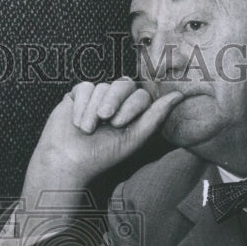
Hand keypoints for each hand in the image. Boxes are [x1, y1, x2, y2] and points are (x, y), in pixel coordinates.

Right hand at [21, 79, 184, 199]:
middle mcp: (116, 102)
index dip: (130, 106)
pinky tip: (77, 122)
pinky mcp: (77, 95)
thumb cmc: (102, 155)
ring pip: (102, 86)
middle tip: (105, 119)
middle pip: (123, 84)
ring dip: (93, 109)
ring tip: (87, 130)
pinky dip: (80, 105)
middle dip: (114, 101)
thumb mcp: (133, 138)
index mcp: (132, 112)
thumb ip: (155, 116)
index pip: (140, 95)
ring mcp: (96, 96)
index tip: (118, 125)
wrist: (68, 161)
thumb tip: (179, 96)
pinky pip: (84, 87)